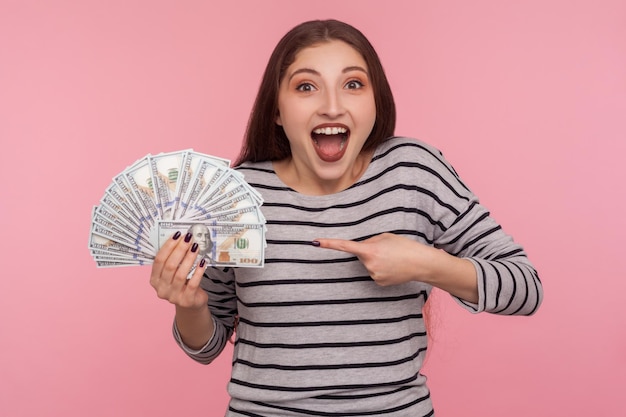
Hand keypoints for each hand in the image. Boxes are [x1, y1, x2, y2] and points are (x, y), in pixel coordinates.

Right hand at [150, 231, 208, 309]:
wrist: (191, 304)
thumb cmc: (182, 284)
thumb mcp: (173, 273)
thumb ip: (173, 260)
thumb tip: (181, 239)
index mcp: (154, 280)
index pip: (159, 260)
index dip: (168, 247)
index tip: (177, 235)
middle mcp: (161, 289)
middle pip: (170, 266)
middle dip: (180, 250)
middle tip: (189, 239)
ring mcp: (173, 296)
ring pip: (180, 274)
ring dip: (189, 258)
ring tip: (196, 247)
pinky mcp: (186, 300)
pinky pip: (192, 284)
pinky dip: (198, 272)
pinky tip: (203, 262)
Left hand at [314, 233, 439, 285]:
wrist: (421, 263)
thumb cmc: (404, 246)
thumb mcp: (385, 237)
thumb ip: (369, 241)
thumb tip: (361, 249)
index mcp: (369, 250)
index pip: (345, 246)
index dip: (328, 244)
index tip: (315, 242)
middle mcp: (369, 264)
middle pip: (362, 255)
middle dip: (370, 251)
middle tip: (387, 250)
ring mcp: (373, 275)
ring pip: (369, 265)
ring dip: (377, 260)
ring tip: (392, 259)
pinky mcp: (379, 283)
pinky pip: (375, 273)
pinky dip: (382, 269)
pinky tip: (393, 268)